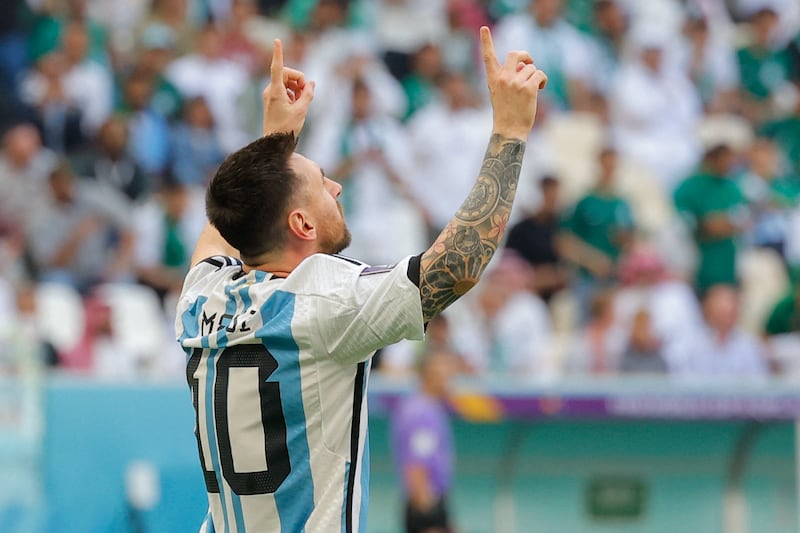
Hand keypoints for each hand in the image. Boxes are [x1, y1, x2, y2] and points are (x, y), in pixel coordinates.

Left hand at [262, 39, 314, 136]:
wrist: (275, 143)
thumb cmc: (287, 128)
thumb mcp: (301, 110)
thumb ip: (308, 94)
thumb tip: (311, 83)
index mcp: (276, 91)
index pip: (278, 68)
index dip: (278, 53)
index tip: (277, 40)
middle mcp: (270, 90)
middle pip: (287, 74)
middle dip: (299, 80)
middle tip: (307, 93)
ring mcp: (270, 94)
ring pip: (287, 82)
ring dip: (297, 88)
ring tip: (301, 103)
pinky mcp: (272, 99)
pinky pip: (284, 89)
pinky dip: (293, 94)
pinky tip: (297, 105)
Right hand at [480, 26, 546, 140]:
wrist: (509, 130)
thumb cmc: (506, 113)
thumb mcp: (501, 93)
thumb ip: (509, 77)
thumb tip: (524, 66)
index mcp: (493, 80)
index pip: (488, 57)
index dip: (486, 41)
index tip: (484, 29)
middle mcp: (503, 78)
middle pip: (515, 54)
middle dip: (525, 56)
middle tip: (530, 63)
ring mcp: (515, 82)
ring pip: (531, 68)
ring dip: (535, 76)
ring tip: (532, 90)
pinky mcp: (528, 88)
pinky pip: (540, 74)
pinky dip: (542, 81)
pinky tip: (540, 89)